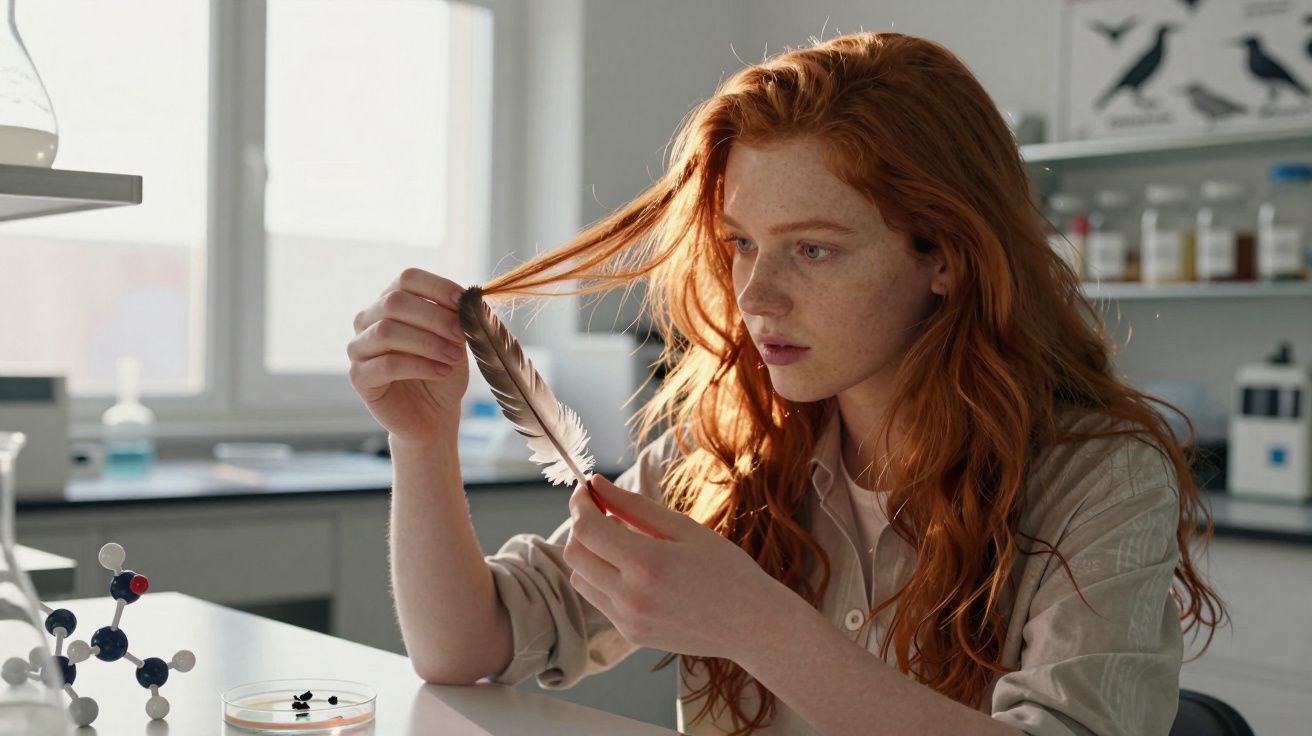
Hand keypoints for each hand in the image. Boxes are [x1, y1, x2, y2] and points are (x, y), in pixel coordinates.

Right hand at [347, 268, 470, 444]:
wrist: (434, 415)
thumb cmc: (443, 370)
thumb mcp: (455, 339)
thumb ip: (456, 317)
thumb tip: (468, 300)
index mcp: (391, 302)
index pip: (407, 278)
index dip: (437, 286)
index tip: (464, 302)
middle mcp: (368, 319)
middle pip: (395, 301)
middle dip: (434, 317)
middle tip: (460, 335)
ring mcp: (359, 347)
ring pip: (387, 331)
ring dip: (428, 343)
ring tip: (453, 357)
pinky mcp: (358, 377)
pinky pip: (385, 364)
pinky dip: (419, 366)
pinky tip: (441, 371)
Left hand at [562, 473, 783, 660]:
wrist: (752, 625)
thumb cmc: (727, 570)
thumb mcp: (684, 528)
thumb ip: (634, 506)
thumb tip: (596, 484)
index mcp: (648, 565)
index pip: (587, 529)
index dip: (580, 503)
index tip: (586, 489)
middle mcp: (631, 597)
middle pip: (574, 554)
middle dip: (581, 526)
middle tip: (604, 511)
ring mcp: (628, 621)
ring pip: (579, 578)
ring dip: (590, 554)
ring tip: (623, 541)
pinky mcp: (631, 634)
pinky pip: (598, 599)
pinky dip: (603, 577)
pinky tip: (633, 568)